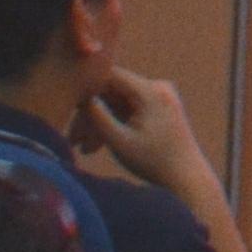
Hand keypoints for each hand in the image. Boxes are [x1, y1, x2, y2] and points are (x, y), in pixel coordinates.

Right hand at [72, 65, 219, 208]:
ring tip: (82, 148)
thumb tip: (81, 95)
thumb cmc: (152, 161)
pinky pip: (126, 108)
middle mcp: (157, 86)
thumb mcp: (119, 140)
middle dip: (89, 114)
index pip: (108, 75)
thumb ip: (98, 116)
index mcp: (151, 91)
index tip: (66, 108)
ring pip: (115, 102)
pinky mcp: (156, 106)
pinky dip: (112, 124)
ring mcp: (158, 95)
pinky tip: (95, 147)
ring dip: (98, 122)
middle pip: (110, 91)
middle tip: (72, 140)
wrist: (185, 176)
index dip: (84, 88)